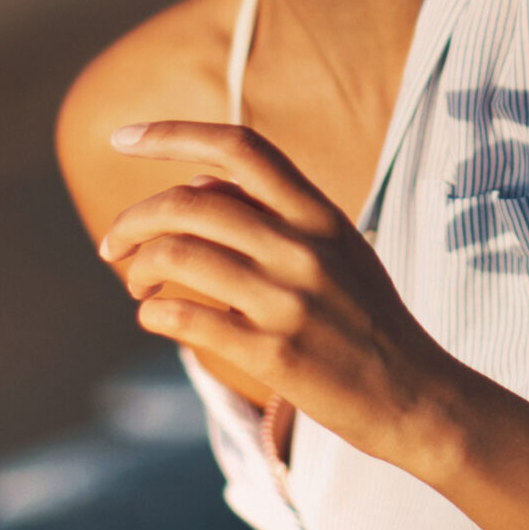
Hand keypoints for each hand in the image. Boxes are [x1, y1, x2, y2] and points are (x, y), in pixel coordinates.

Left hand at [100, 121, 467, 473]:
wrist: (415, 395)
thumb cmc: (367, 319)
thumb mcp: (338, 249)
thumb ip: (276, 214)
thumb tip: (193, 188)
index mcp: (320, 214)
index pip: (240, 148)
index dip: (173, 134)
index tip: (122, 137)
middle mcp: (303, 248)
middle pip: (188, 203)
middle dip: (132, 220)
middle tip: (113, 244)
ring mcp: (287, 301)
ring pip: (178, 256)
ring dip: (137, 267)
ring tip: (136, 283)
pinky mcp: (273, 354)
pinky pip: (185, 318)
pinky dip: (153, 312)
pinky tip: (154, 316)